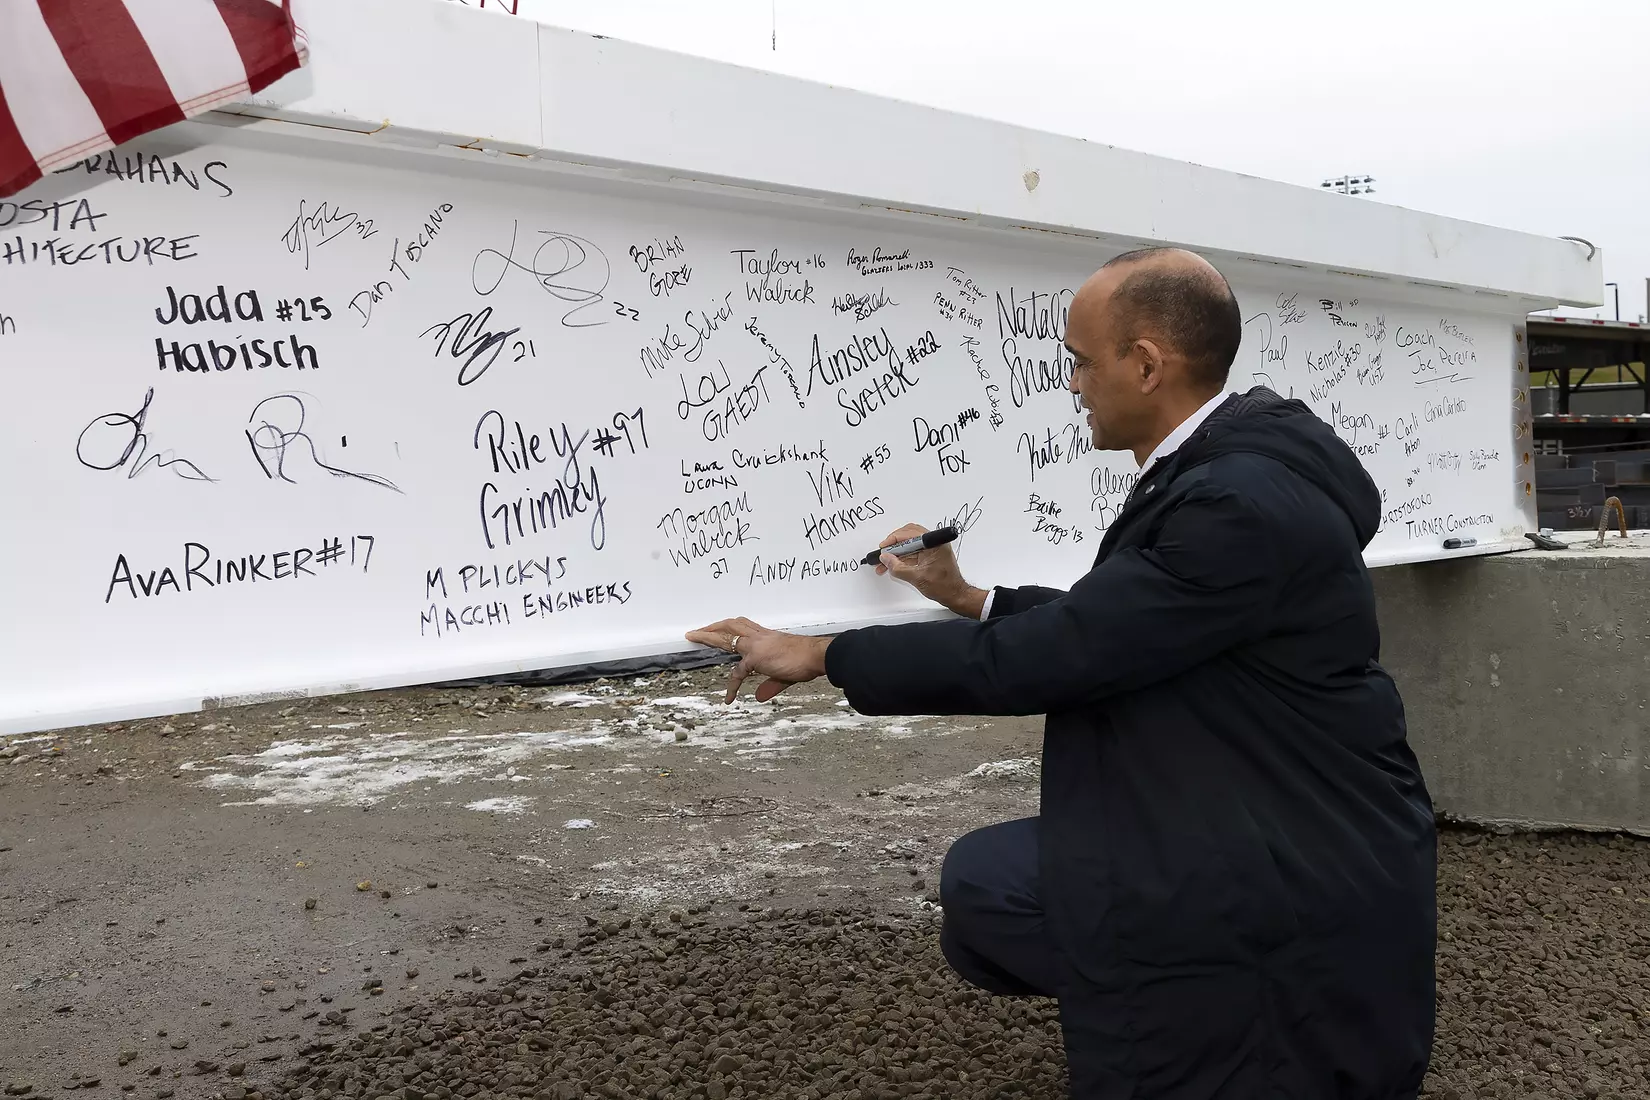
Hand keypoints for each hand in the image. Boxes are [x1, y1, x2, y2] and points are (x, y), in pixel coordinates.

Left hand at [685, 616, 831, 702]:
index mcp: (767, 637)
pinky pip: (738, 673)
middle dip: (713, 627)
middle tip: (698, 630)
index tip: (723, 635)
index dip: (733, 633)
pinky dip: (732, 686)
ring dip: (709, 636)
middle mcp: (760, 637)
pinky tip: (729, 698)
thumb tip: (760, 696)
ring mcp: (757, 645)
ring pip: (728, 636)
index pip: (745, 629)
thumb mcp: (785, 674)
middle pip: (732, 625)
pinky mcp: (756, 658)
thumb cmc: (808, 660)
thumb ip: (770, 684)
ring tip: (694, 637)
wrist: (817, 655)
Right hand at [873, 523, 986, 618]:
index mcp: (935, 543)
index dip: (894, 539)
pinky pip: (912, 552)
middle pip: (908, 536)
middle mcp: (934, 543)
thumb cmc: (944, 587)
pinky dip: (902, 558)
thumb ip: (898, 567)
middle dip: (893, 545)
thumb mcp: (917, 578)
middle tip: (883, 554)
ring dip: (896, 553)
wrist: (955, 596)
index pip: (910, 533)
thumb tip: (885, 558)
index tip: (884, 547)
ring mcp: (931, 549)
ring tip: (884, 563)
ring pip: (908, 545)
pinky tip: (892, 566)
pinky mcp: (929, 556)